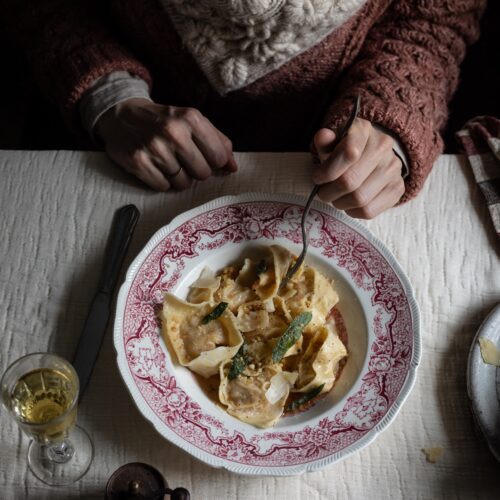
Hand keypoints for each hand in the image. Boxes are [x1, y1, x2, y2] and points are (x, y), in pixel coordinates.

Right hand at [95, 98, 236, 190]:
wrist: (121, 115)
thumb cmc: (165, 121)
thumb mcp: (192, 121)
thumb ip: (218, 141)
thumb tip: (233, 167)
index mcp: (191, 118)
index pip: (219, 158)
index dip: (214, 162)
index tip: (204, 156)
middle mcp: (173, 132)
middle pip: (202, 174)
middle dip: (196, 170)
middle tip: (183, 159)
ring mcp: (154, 148)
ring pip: (184, 183)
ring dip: (178, 177)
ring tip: (167, 161)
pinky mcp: (138, 162)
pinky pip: (163, 187)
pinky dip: (162, 181)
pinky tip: (155, 167)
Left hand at [313, 119, 404, 218]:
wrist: (371, 154)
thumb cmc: (344, 149)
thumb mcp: (332, 141)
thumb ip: (325, 142)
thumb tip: (323, 136)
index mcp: (364, 130)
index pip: (347, 154)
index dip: (327, 172)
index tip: (318, 178)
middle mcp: (383, 147)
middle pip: (349, 181)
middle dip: (329, 192)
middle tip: (324, 192)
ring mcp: (393, 168)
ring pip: (359, 199)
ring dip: (340, 203)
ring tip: (336, 197)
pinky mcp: (397, 188)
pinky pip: (369, 211)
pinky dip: (353, 212)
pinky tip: (349, 204)